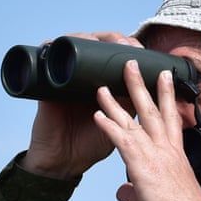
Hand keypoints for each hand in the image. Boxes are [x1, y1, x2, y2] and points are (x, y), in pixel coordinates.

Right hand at [19, 31, 139, 180]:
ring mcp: (65, 79)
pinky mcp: (48, 85)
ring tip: (101, 42)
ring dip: (89, 38)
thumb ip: (132, 108)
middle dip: (113, 39)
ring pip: (74, 46)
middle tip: (127, 42)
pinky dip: (53, 46)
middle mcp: (83, 78)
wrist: (63, 163)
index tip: (142, 48)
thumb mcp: (120, 127)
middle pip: (96, 45)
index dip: (127, 47)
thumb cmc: (89, 146)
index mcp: (101, 86)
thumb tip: (153, 88)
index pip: (113, 56)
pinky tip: (64, 43)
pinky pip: (47, 60)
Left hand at [94, 62, 200, 200]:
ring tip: (104, 83)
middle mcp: (167, 149)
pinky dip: (109, 126)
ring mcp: (156, 154)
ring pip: (135, 119)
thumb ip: (136, 192)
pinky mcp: (143, 166)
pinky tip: (97, 114)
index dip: (166, 95)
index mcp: (176, 154)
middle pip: (154, 109)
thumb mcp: (158, 199)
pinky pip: (122, 140)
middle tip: (133, 63)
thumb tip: (122, 192)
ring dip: (117, 100)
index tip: (163, 76)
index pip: (171, 118)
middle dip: (142, 84)